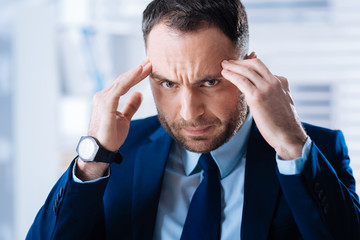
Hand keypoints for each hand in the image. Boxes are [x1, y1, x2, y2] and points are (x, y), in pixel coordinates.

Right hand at [77, 59, 151, 179]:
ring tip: (148, 65)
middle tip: (150, 61)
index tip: (148, 68)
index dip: (136, 75)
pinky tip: (139, 72)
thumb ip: (130, 106)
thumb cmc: (110, 136)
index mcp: (107, 99)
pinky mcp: (106, 104)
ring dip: (136, 72)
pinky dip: (130, 78)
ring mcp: (103, 99)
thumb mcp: (124, 119)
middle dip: (137, 70)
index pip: (123, 83)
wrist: (101, 150)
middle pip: (123, 80)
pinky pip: (120, 88)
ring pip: (122, 81)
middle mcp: (103, 96)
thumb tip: (139, 94)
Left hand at [221, 53, 306, 159]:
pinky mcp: (258, 97)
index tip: (238, 64)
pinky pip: (242, 81)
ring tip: (223, 65)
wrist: (289, 135)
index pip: (262, 67)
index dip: (248, 63)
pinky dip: (232, 75)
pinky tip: (225, 74)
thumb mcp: (283, 103)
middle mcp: (275, 82)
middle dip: (239, 61)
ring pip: (247, 71)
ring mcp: (267, 88)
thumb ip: (275, 94)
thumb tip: (263, 93)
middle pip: (254, 64)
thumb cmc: (284, 124)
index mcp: (281, 82)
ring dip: (233, 66)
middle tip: (228, 62)